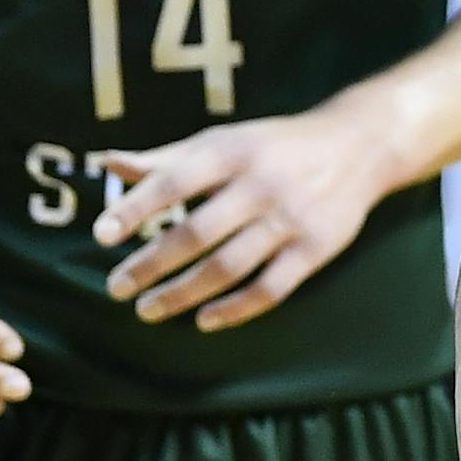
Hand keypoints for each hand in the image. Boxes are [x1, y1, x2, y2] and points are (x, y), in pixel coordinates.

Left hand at [93, 106, 384, 330]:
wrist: (359, 145)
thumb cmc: (274, 145)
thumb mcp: (224, 140)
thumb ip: (166, 158)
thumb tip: (107, 162)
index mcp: (233, 151)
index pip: (176, 180)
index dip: (137, 208)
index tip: (102, 235)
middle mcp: (261, 184)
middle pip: (198, 232)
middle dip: (152, 263)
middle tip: (115, 286)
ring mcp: (290, 219)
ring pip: (229, 266)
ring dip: (183, 293)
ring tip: (147, 309)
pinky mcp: (314, 250)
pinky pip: (270, 288)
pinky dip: (235, 309)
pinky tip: (204, 321)